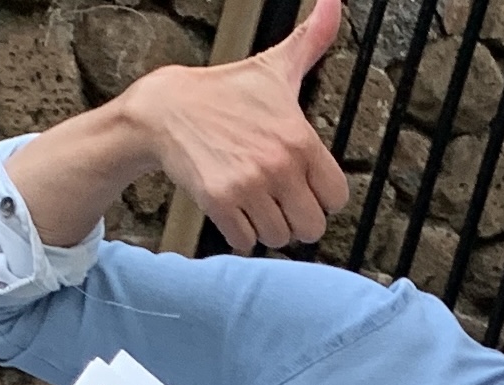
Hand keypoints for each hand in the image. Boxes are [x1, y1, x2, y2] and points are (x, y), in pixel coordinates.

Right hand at [128, 0, 349, 250]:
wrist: (167, 108)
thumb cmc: (226, 93)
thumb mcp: (274, 68)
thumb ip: (312, 41)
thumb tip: (335, 1)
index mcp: (300, 138)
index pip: (336, 198)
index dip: (320, 196)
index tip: (302, 184)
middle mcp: (278, 164)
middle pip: (311, 228)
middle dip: (295, 219)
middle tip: (276, 199)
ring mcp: (249, 185)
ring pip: (278, 238)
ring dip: (266, 227)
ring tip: (252, 200)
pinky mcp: (220, 202)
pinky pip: (245, 242)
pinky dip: (239, 233)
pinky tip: (232, 208)